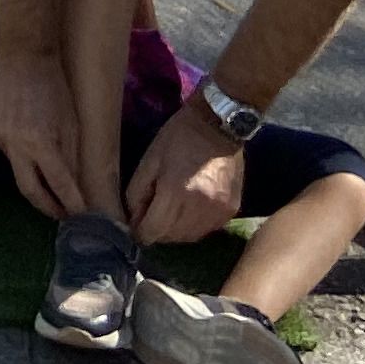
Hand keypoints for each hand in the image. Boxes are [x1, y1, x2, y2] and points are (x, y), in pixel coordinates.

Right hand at [0, 40, 93, 217]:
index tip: (82, 216)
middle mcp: (14, 143)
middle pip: (29, 190)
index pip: (59, 185)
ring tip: (48, 172)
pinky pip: (6, 149)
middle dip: (47, 206)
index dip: (71, 203)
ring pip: (17, 167)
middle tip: (62, 215)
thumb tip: (74, 186)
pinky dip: (20, 150)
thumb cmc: (54, 84)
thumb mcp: (71, 122)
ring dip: (34, 172)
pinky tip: (28, 136)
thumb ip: (70, 156)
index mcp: (39, 141)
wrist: (21, 53)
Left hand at [127, 98, 250, 245]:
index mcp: (174, 193)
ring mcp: (218, 212)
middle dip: (157, 231)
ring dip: (175, 232)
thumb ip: (137, 192)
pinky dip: (194, 226)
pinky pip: (207, 229)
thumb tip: (133, 219)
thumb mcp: (149, 160)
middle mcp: (198, 208)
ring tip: (168, 215)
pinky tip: (188, 211)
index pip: (153, 231)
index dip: (140, 231)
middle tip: (150, 216)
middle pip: (171, 238)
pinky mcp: (231, 211)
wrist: (218, 125)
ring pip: (190, 237)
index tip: (135, 224)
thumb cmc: (178, 138)